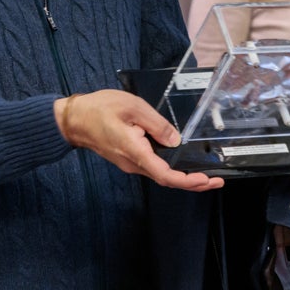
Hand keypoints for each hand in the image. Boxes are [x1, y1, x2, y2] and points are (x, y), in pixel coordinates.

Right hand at [55, 90, 223, 191]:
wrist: (73, 120)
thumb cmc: (99, 110)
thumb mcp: (132, 108)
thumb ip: (157, 124)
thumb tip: (175, 139)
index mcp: (136, 152)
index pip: (166, 175)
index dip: (189, 181)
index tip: (207, 180)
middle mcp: (133, 164)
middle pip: (167, 179)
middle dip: (193, 182)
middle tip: (216, 180)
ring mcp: (130, 163)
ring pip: (161, 174)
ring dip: (184, 177)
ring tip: (205, 174)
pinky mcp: (129, 159)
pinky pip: (154, 167)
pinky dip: (172, 169)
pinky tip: (182, 164)